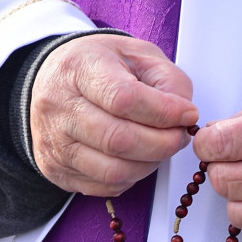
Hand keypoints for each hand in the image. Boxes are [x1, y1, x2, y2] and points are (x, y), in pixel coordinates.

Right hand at [31, 34, 198, 195]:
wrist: (53, 80)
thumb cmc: (98, 66)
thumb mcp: (137, 54)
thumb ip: (168, 80)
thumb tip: (184, 116)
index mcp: (79, 68)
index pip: (124, 99)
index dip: (164, 112)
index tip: (188, 114)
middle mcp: (59, 107)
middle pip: (119, 140)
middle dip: (162, 144)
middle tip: (179, 136)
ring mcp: (54, 143)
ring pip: (113, 171)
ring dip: (149, 165)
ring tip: (160, 148)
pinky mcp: (57, 170)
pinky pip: (104, 186)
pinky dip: (130, 178)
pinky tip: (136, 159)